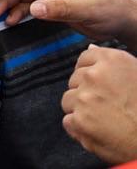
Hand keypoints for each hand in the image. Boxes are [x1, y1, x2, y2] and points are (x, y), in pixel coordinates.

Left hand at [62, 46, 136, 163]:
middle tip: (108, 105)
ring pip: (68, 100)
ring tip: (106, 120)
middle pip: (75, 80)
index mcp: (112, 60)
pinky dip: (80, 129)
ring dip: (81, 110)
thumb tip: (90, 48)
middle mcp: (95, 75)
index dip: (91, 73)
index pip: (85, 59)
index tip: (101, 85)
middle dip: (86, 92)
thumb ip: (112, 63)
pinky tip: (99, 131)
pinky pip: (69, 122)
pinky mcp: (79, 121)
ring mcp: (84, 98)